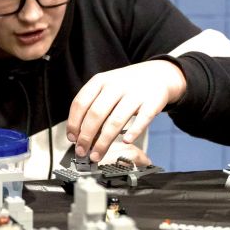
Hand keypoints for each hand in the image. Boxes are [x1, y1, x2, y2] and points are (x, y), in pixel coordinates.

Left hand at [66, 60, 186, 162]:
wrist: (157, 74)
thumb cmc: (126, 87)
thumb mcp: (106, 88)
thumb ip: (92, 106)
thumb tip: (79, 135)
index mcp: (100, 81)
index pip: (80, 103)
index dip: (73, 123)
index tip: (72, 138)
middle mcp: (115, 86)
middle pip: (95, 114)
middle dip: (86, 137)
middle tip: (82, 151)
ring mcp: (134, 94)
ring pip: (115, 121)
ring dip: (103, 142)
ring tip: (97, 155)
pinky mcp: (152, 103)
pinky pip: (142, 120)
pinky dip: (133, 132)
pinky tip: (125, 142)